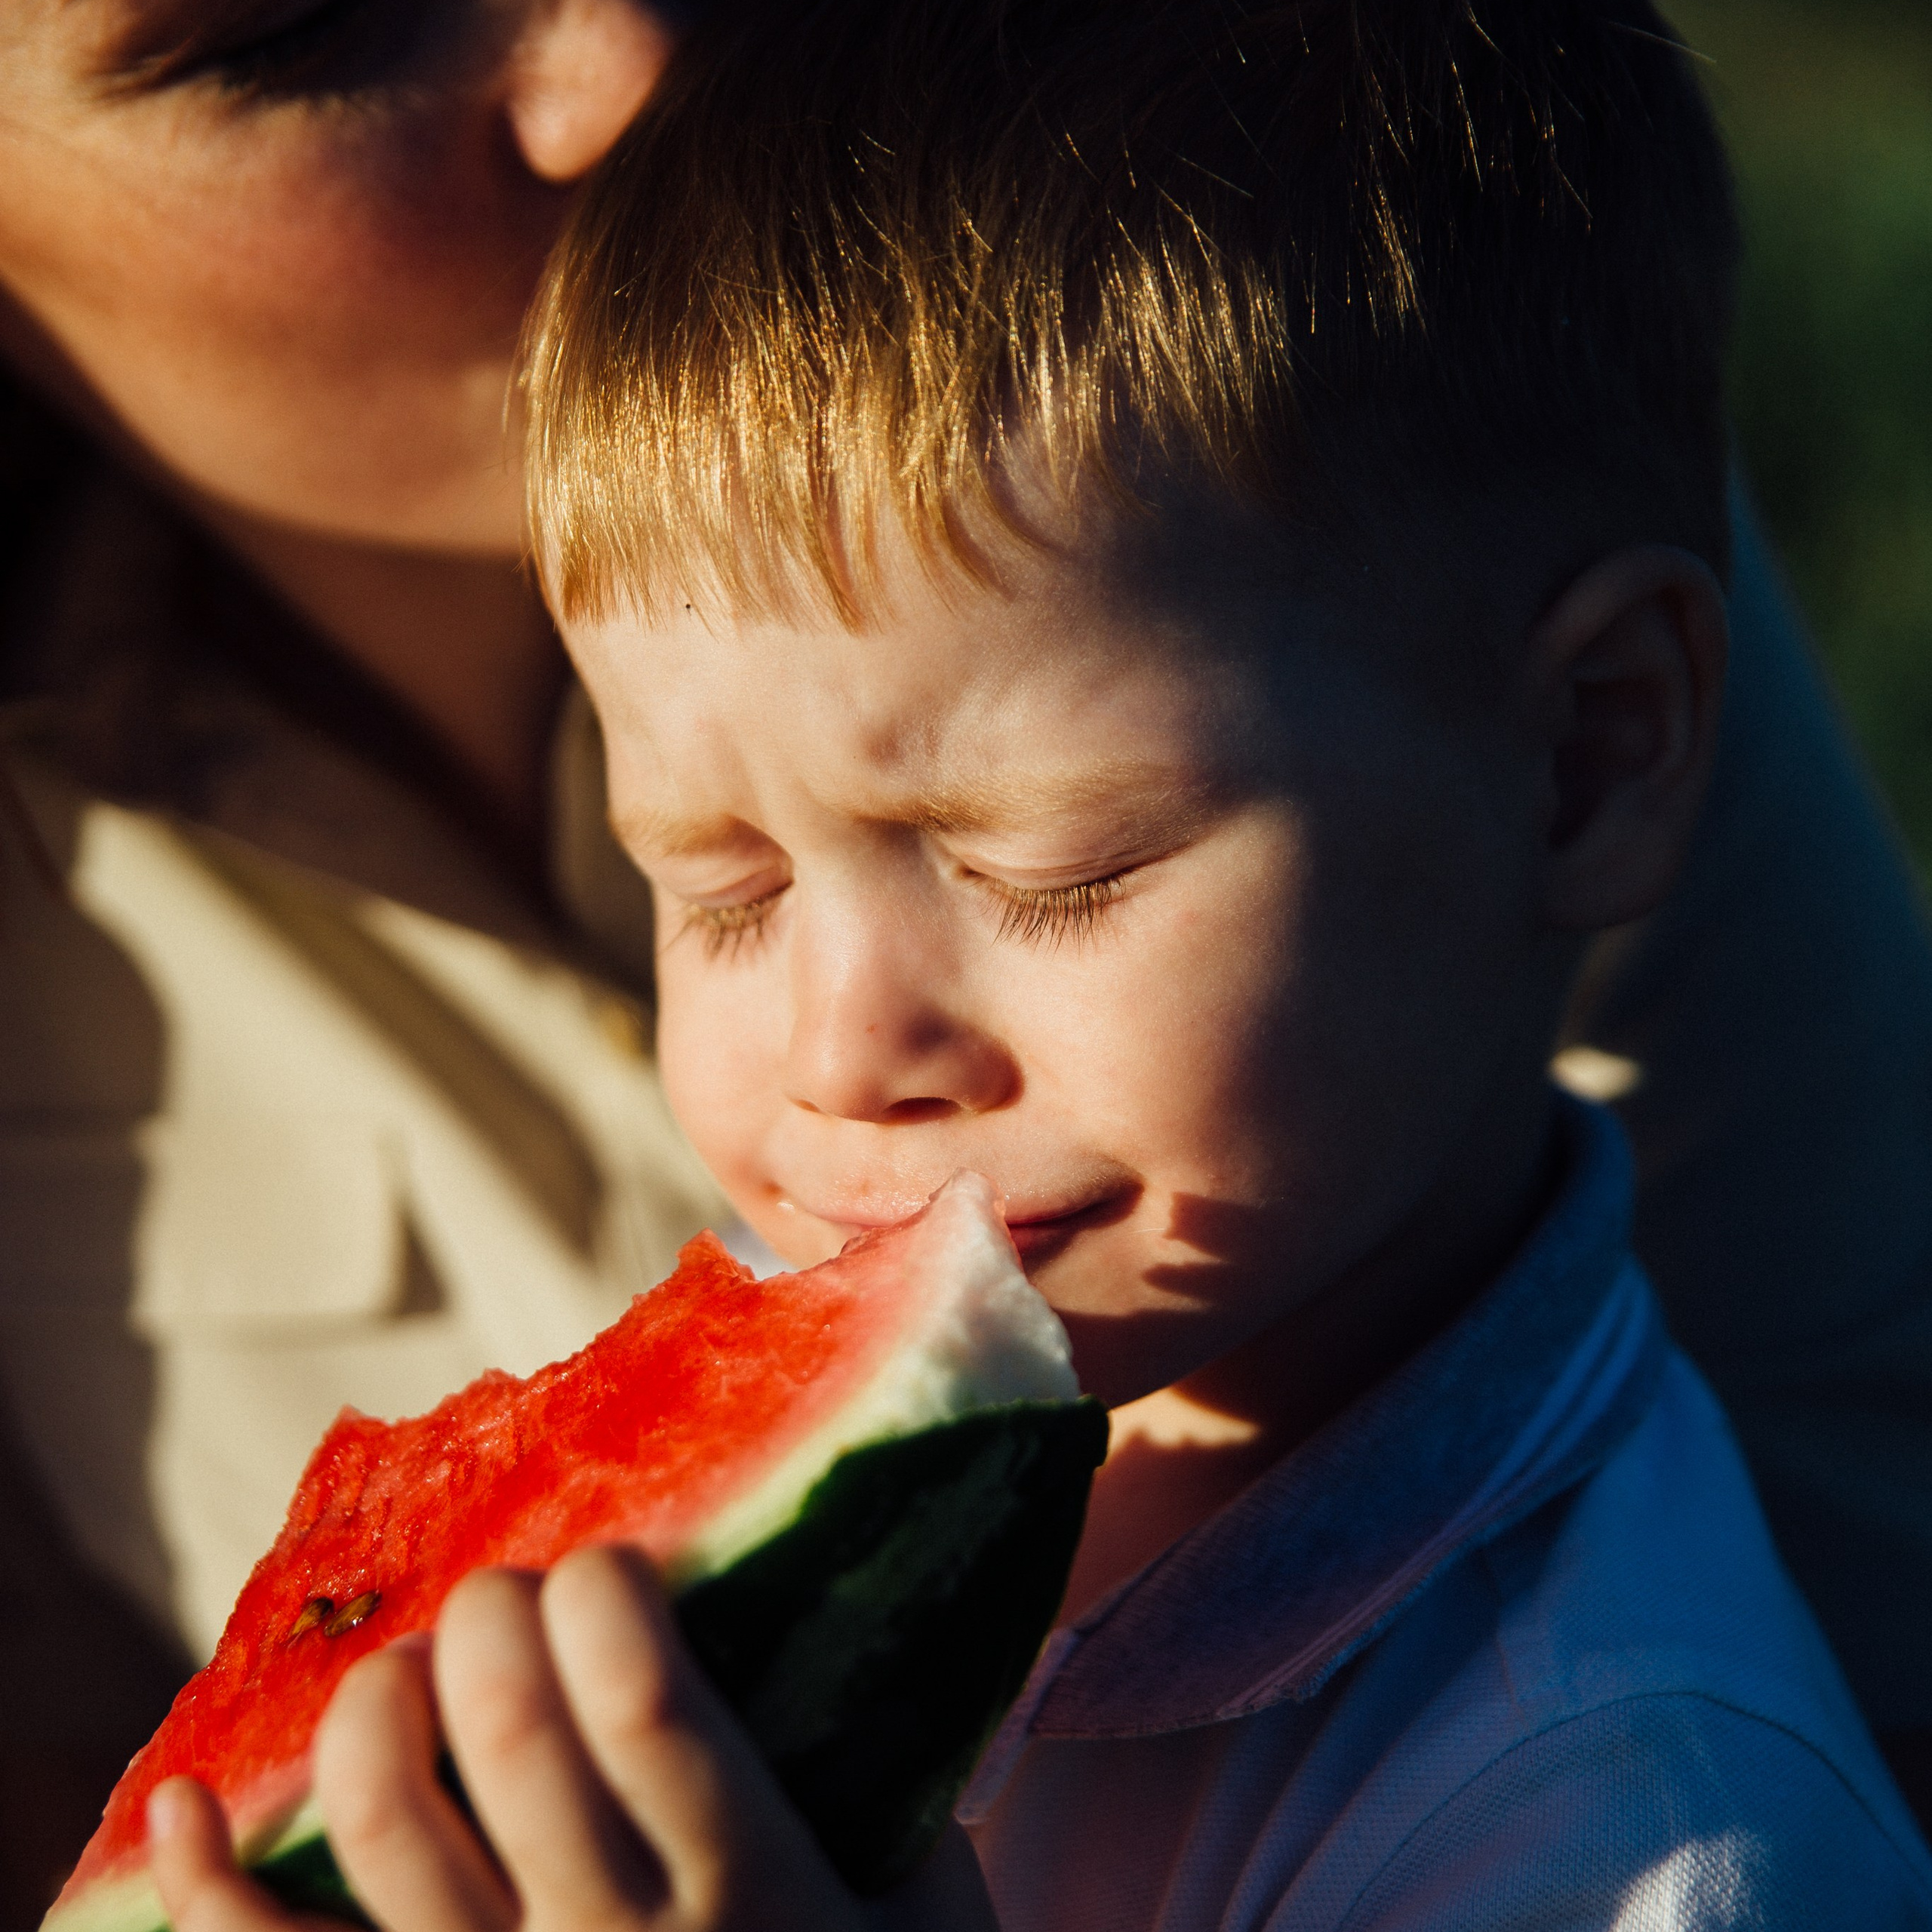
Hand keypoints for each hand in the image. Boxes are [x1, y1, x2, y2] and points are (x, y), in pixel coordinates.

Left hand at [149, 1548, 998, 1931]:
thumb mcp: (922, 1886)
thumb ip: (883, 1767)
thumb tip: (825, 1595)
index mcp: (747, 1886)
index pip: (645, 1705)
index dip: (605, 1598)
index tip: (608, 1561)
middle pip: (506, 1735)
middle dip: (491, 1617)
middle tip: (510, 1598)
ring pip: (384, 1828)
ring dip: (375, 1707)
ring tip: (412, 1672)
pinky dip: (204, 1890)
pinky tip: (184, 1802)